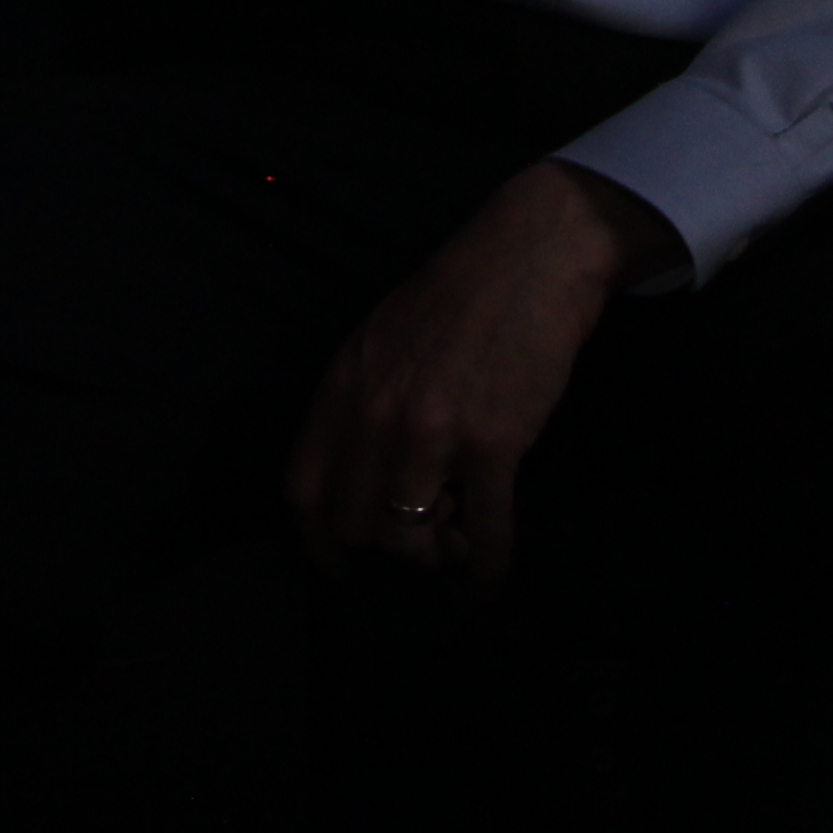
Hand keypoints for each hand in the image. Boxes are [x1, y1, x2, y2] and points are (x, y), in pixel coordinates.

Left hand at [283, 163, 683, 587]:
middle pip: (355, 525)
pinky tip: (491, 578)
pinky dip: (488, 567)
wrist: (531, 254)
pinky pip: (484, 531)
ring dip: (435, 558)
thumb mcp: (380, 341)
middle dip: (387, 549)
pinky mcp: (493, 441)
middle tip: (422, 540)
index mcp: (342, 386)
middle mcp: (375, 414)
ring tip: (457, 544)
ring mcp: (432, 430)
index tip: (339, 565)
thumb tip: (363, 475)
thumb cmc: (459, 295)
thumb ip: (362, 404)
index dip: (317, 541)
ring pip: (409, 540)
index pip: (301, 489)